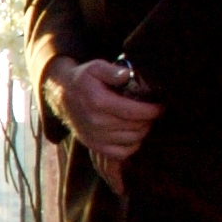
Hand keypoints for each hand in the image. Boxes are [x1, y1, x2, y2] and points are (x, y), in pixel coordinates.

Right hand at [53, 58, 158, 191]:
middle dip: (149, 119)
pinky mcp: (94, 146)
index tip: (160, 106)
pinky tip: (133, 134)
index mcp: (98, 102)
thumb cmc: (83, 79)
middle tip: (153, 112)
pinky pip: (121, 153)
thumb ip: (112, 71)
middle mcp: (96, 122)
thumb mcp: (95, 67)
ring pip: (131, 140)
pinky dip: (132, 146)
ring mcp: (94, 137)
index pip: (134, 111)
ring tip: (144, 121)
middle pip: (135, 127)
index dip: (152, 110)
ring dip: (142, 131)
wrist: (61, 95)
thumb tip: (127, 75)